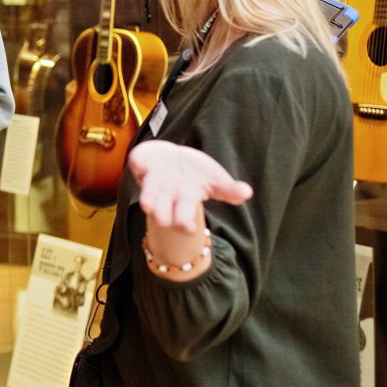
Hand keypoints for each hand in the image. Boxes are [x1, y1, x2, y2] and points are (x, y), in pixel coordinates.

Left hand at [128, 139, 252, 232]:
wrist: (170, 158)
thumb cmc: (195, 173)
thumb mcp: (215, 180)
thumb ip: (229, 189)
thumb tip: (248, 193)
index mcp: (185, 200)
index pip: (184, 218)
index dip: (184, 223)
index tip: (187, 228)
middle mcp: (166, 195)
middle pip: (163, 212)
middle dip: (163, 216)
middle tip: (163, 220)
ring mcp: (152, 180)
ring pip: (147, 194)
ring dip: (148, 198)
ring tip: (146, 204)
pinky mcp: (142, 164)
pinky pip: (138, 163)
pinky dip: (139, 164)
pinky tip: (141, 163)